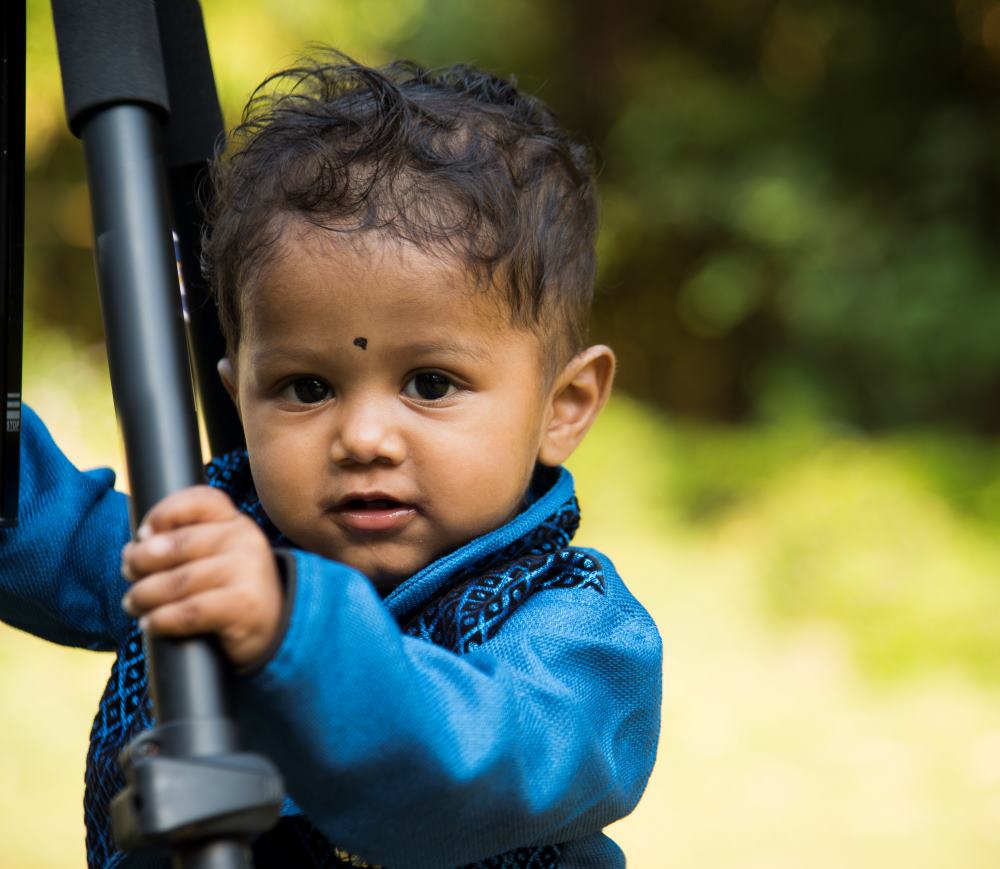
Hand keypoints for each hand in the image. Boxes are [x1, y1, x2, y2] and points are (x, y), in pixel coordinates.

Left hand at [120, 485, 282, 668]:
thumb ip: (182, 542)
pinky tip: (151, 624)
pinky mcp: (244, 606)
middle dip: (141, 561)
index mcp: (235, 521)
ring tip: (133, 604)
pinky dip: (161, 620)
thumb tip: (133, 549)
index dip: (163, 513)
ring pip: (178, 581)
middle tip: (129, 575)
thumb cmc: (231, 589)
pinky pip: (189, 612)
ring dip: (144, 595)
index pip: (199, 500)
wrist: (276, 626)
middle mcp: (245, 539)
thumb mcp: (216, 555)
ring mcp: (248, 571)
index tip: (143, 536)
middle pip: (178, 543)